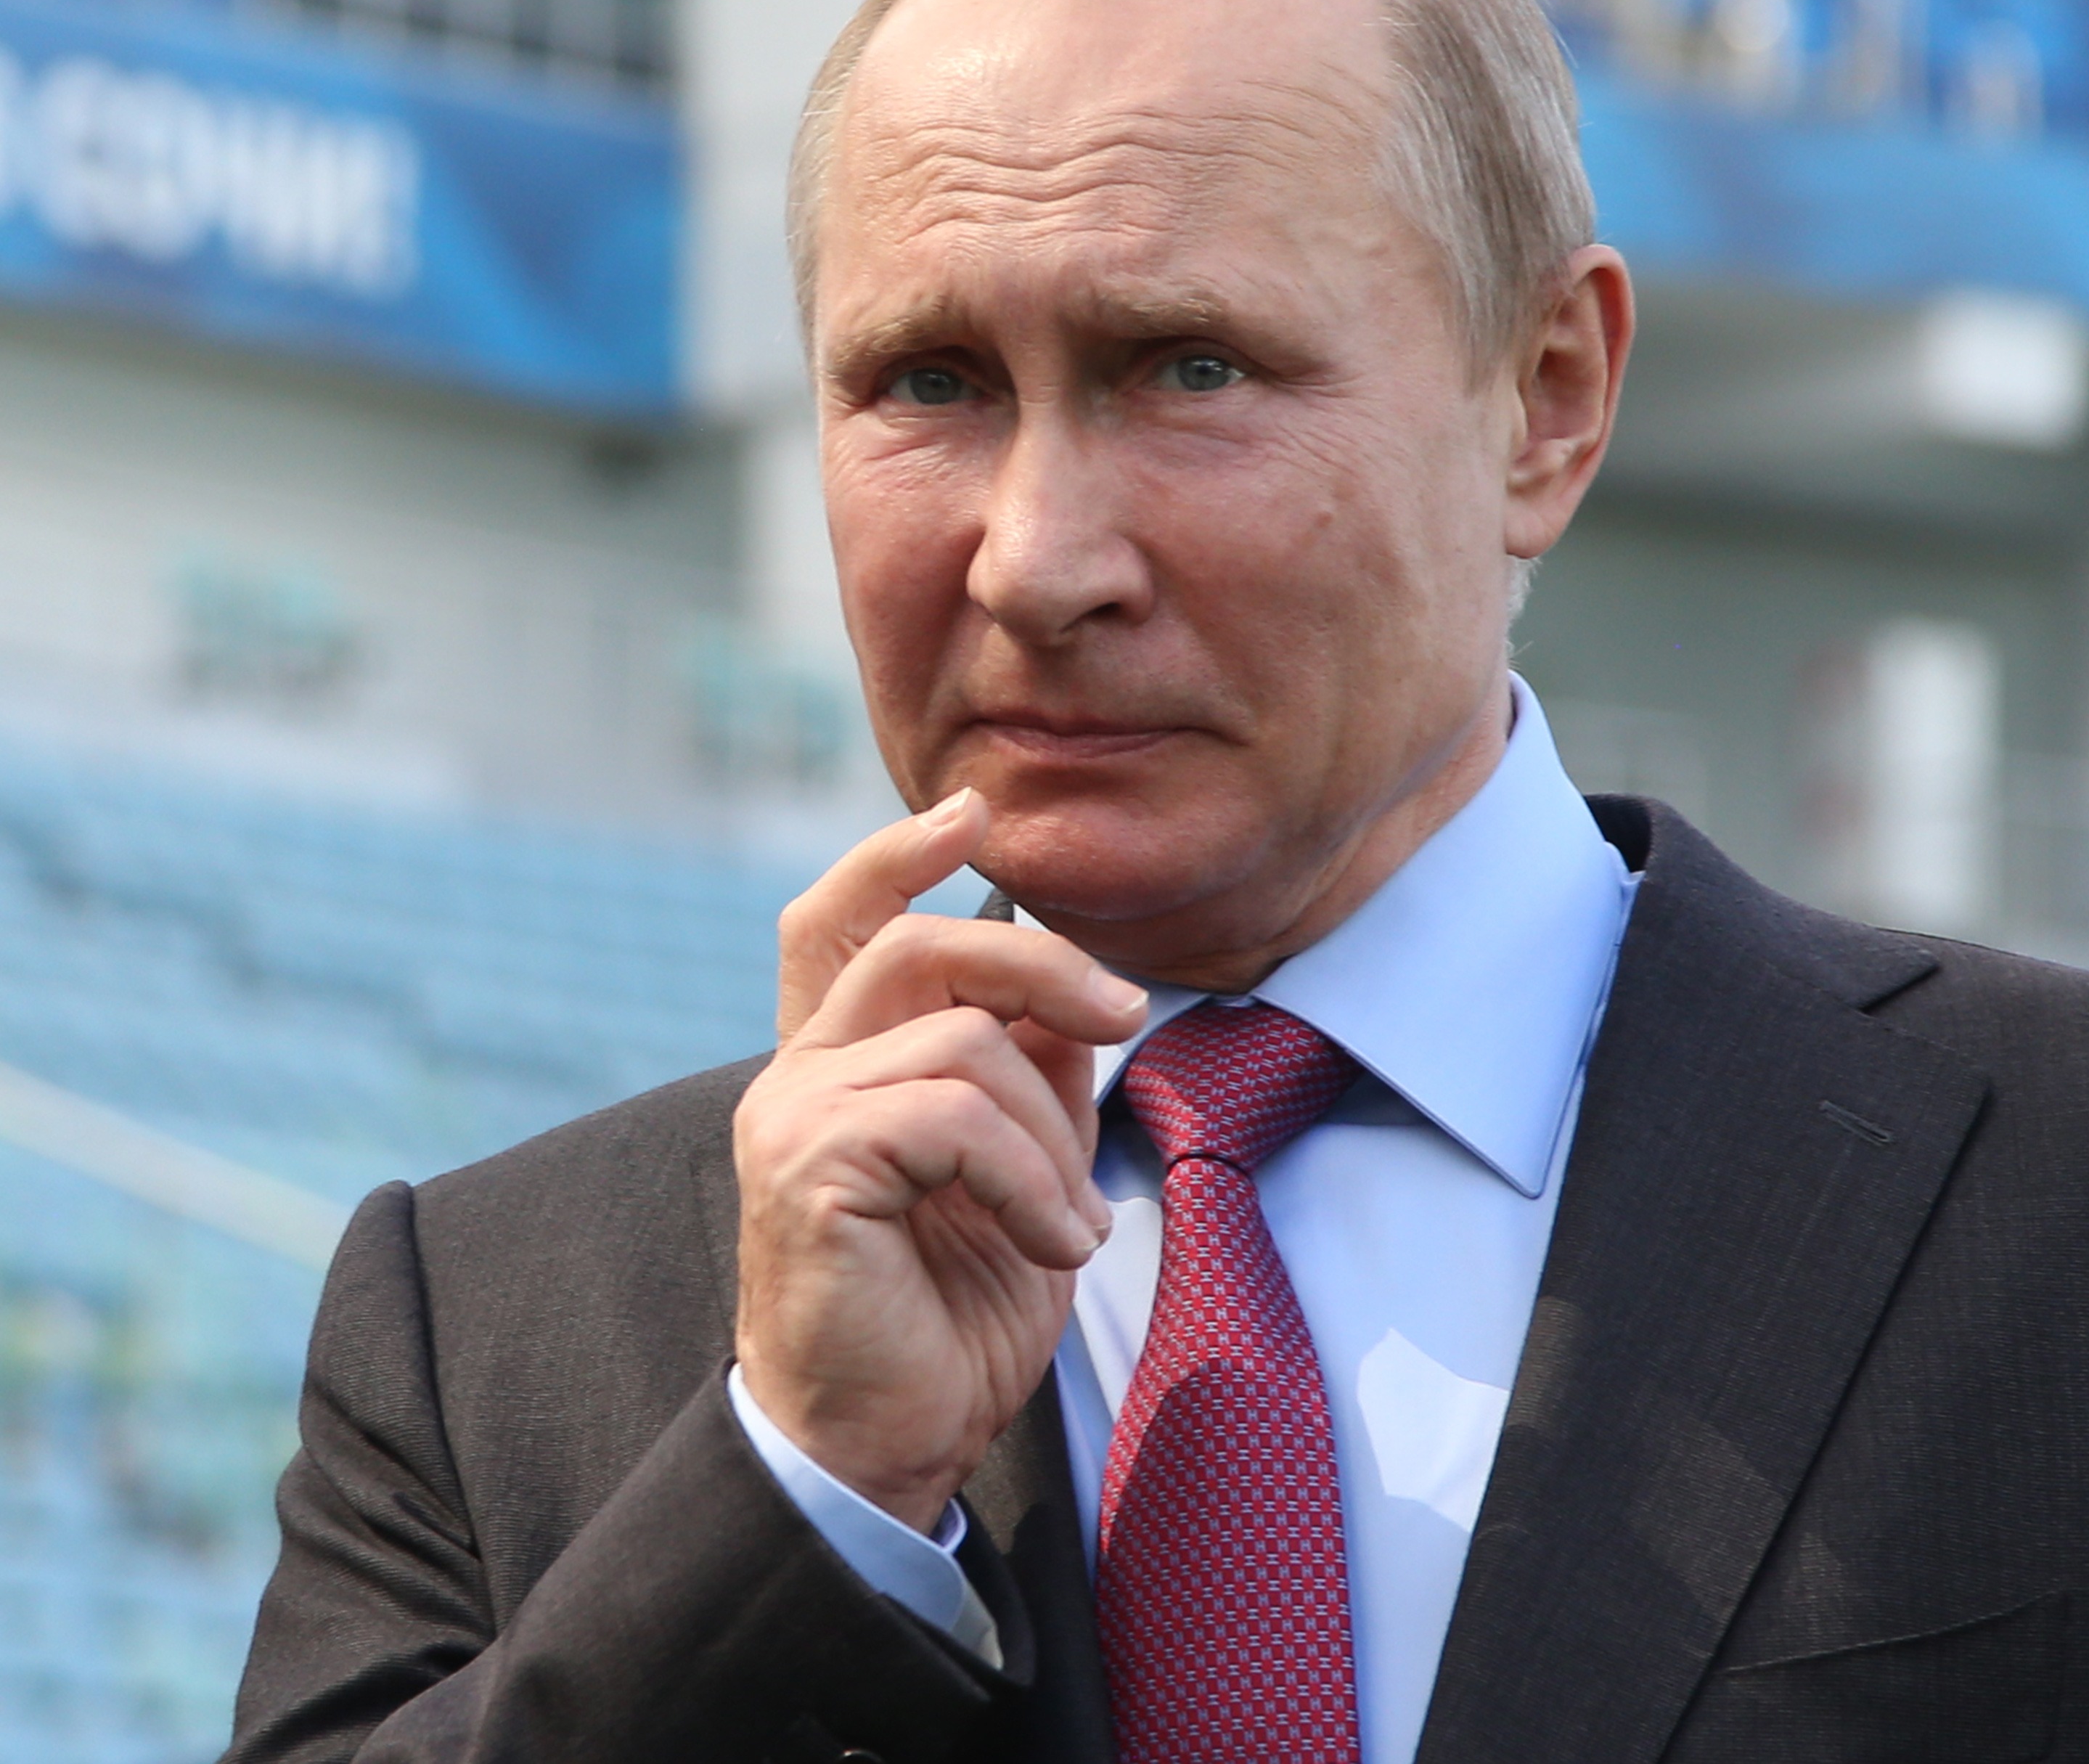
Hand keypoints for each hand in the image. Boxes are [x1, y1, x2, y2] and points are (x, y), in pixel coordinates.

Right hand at [733, 790, 1147, 1531]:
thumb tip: (1076, 999)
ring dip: (1050, 1134)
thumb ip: (1028, 1077)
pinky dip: (1030, 1179)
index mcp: (839, 1066)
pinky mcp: (809, 1167)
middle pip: (915, 944)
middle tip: (1126, 1015)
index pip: (841, 923)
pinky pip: (955, 1116)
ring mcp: (793, 1116)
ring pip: (961, 1039)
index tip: (975, 809)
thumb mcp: (1016, 1174)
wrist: (878, 1448)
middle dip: (1041, 962)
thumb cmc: (945, 1319)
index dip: (898, 855)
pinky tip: (1053, 1244)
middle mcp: (799, 1076)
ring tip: (1069, 1222)